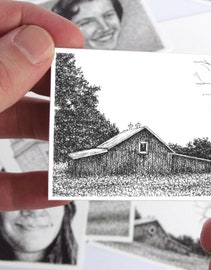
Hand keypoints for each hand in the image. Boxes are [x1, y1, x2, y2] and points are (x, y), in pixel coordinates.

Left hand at [0, 0, 83, 210]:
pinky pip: (8, 181)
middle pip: (18, 75)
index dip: (36, 24)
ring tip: (85, 139)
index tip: (73, 41)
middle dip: (58, 82)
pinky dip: (35, 188)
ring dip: (56, 137)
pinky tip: (58, 189)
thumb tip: (35, 44)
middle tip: (87, 90)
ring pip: (18, 128)